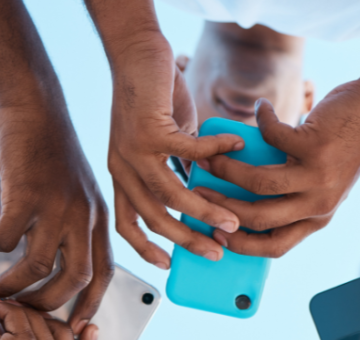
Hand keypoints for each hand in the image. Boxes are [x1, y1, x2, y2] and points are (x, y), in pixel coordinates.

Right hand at [0, 101, 111, 314]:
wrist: (36, 106)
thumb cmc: (51, 152)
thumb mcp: (77, 192)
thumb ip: (73, 227)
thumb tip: (54, 269)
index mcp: (99, 219)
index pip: (105, 274)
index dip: (91, 305)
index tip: (73, 328)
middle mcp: (85, 216)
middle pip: (75, 280)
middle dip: (47, 305)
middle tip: (22, 314)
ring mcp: (58, 206)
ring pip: (37, 267)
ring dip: (11, 286)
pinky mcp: (28, 194)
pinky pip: (6, 238)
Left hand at [107, 34, 244, 266]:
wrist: (136, 55)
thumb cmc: (153, 97)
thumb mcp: (165, 142)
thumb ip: (179, 168)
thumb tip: (207, 191)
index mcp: (124, 175)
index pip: (127, 224)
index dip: (145, 248)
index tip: (168, 264)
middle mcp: (123, 168)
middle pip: (154, 218)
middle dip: (189, 240)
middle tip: (217, 251)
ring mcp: (133, 152)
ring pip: (172, 196)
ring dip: (206, 211)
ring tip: (233, 219)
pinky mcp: (149, 131)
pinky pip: (189, 152)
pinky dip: (217, 153)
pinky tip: (236, 148)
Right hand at [194, 80, 359, 257]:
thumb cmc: (340, 146)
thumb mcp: (318, 182)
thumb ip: (289, 195)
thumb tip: (238, 195)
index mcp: (317, 218)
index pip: (275, 247)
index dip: (240, 245)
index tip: (215, 235)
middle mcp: (319, 204)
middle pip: (260, 219)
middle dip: (222, 208)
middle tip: (201, 192)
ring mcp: (319, 177)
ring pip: (260, 183)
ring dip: (229, 170)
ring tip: (212, 157)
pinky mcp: (315, 146)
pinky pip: (272, 137)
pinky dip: (261, 121)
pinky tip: (261, 111)